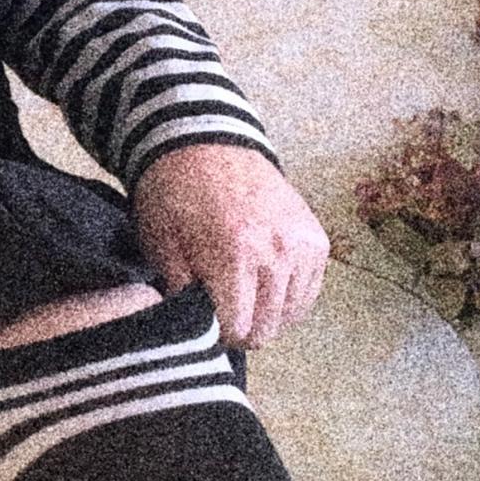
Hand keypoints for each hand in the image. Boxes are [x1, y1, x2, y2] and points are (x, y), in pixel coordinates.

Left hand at [129, 142, 329, 347]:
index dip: (215, 334)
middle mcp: (277, 255)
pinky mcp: (318, 241)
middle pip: (266, 330)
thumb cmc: (175, 197)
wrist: (207, 147)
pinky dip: (286, 298)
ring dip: (264, 315)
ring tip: (240, 295)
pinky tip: (262, 285)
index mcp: (234, 256)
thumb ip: (181, 294)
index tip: (203, 323)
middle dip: (240, 329)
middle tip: (220, 312)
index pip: (237, 330)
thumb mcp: (162, 246)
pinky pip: (308, 293)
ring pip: (290, 317)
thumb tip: (197, 332)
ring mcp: (303, 248)